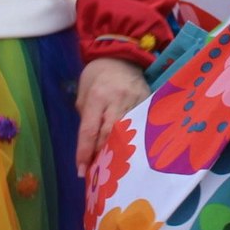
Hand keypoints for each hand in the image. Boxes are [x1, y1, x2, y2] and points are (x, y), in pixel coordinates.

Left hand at [75, 56, 149, 176]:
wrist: (122, 55)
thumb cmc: (97, 75)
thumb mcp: (84, 92)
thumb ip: (86, 117)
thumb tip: (90, 143)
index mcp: (97, 96)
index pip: (89, 130)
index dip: (85, 152)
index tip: (82, 171)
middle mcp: (117, 99)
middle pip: (110, 135)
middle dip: (103, 156)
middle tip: (98, 174)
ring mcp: (136, 101)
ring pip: (127, 133)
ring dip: (118, 151)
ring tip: (113, 167)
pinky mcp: (148, 102)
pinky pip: (140, 125)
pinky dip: (134, 139)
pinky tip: (131, 151)